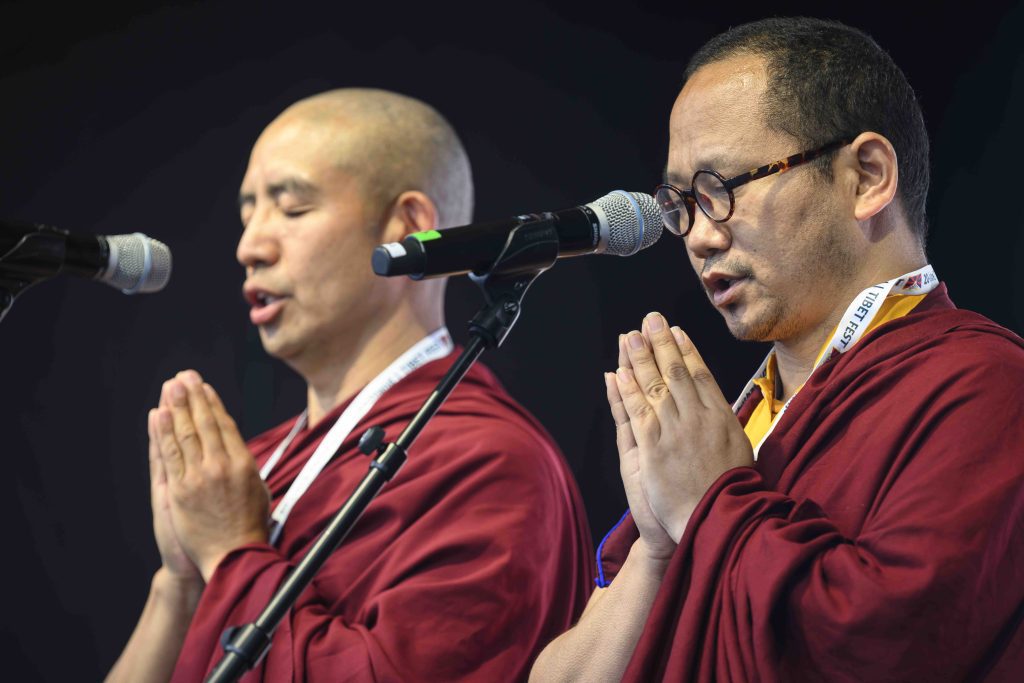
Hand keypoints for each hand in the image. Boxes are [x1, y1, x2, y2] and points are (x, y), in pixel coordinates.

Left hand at [154, 370, 269, 580]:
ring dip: (176, 407)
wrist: (234, 556)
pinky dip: (162, 433)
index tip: (204, 387)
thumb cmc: (249, 526)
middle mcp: (221, 466)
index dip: (212, 403)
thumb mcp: (258, 489)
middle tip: (185, 376)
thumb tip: (235, 446)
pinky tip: (158, 415)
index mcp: (243, 463)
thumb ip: (244, 465)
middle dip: (193, 397)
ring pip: (185, 434)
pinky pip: (169, 455)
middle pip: (204, 423)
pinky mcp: (179, 491)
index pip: (225, 425)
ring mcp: (198, 477)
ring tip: (171, 387)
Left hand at [614, 312, 752, 541]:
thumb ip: (726, 425)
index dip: (687, 351)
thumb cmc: (732, 491)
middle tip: (650, 319)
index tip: (677, 331)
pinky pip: (637, 412)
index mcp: (721, 417)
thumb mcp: (739, 450)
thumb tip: (719, 407)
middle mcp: (698, 418)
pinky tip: (619, 372)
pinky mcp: (653, 448)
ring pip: (654, 386)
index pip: (701, 374)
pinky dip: (627, 390)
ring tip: (630, 336)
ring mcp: (675, 431)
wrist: (720, 519)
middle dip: (661, 343)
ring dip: (640, 359)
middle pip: (675, 373)